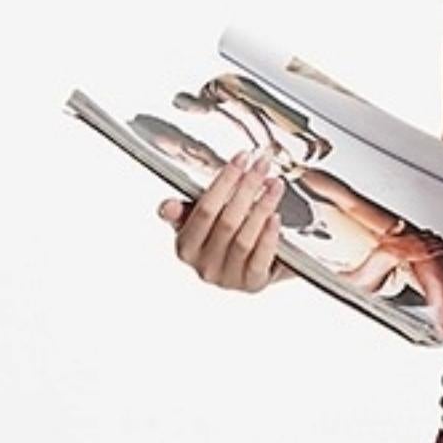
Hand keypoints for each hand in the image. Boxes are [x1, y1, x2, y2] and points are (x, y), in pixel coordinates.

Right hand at [158, 149, 293, 290]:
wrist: (251, 270)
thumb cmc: (225, 239)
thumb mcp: (202, 223)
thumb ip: (186, 210)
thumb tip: (166, 207)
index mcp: (186, 247)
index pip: (204, 209)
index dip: (224, 182)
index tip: (241, 159)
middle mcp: (203, 266)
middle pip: (227, 221)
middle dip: (247, 188)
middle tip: (262, 165)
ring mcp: (228, 277)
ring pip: (245, 238)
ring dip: (262, 207)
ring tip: (274, 185)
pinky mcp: (252, 284)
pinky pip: (260, 257)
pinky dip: (269, 235)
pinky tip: (276, 217)